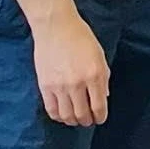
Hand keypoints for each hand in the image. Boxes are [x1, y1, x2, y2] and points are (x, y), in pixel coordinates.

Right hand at [32, 3, 109, 125]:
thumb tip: (104, 96)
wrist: (56, 27)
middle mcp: (77, 83)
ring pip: (67, 115)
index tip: (100, 119)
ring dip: (73, 121)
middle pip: (82, 114)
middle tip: (89, 121)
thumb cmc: (81, 38)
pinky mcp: (45, 85)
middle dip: (87, 121)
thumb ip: (103, 77)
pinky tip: (62, 115)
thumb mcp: (100, 56)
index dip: (100, 117)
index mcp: (95, 75)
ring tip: (76, 119)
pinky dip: (58, 116)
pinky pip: (51, 109)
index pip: (99, 106)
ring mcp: (59, 86)